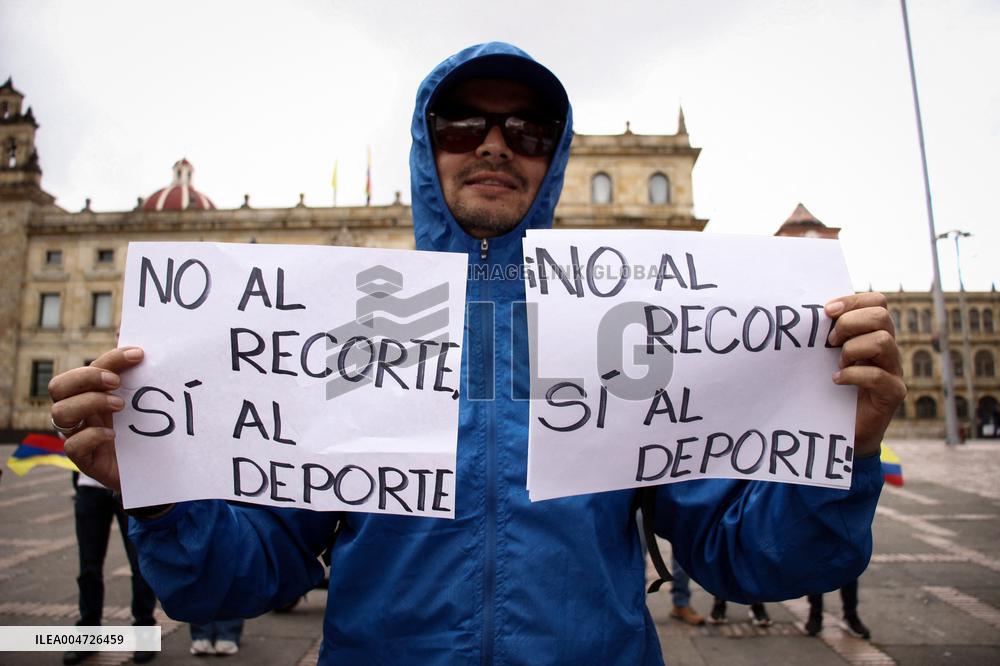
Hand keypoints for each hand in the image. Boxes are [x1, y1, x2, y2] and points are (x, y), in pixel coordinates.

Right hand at [49, 347, 143, 490]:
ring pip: (59, 413)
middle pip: (58, 386)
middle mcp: (80, 413)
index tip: (138, 354)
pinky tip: (113, 435)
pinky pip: (73, 445)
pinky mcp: (84, 460)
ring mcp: (78, 436)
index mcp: (93, 394)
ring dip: (89, 402)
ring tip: (120, 405)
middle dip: (86, 377)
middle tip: (116, 382)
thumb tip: (149, 352)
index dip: (110, 358)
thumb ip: (141, 382)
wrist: (153, 471)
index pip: (88, 368)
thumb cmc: (146, 433)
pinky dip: (91, 436)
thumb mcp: (144, 405)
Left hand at [825, 293, 905, 456]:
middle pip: (881, 316)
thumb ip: (827, 335)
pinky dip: (853, 375)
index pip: (877, 301)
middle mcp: (888, 348)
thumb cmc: (830, 388)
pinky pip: (878, 376)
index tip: (826, 311)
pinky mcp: (892, 393)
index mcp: (873, 333)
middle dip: (850, 324)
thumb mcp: (827, 356)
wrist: (842, 429)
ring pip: (883, 341)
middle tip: (830, 341)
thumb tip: (807, 313)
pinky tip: (837, 380)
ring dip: (852, 349)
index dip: (852, 301)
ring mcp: (894, 370)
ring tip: (837, 363)